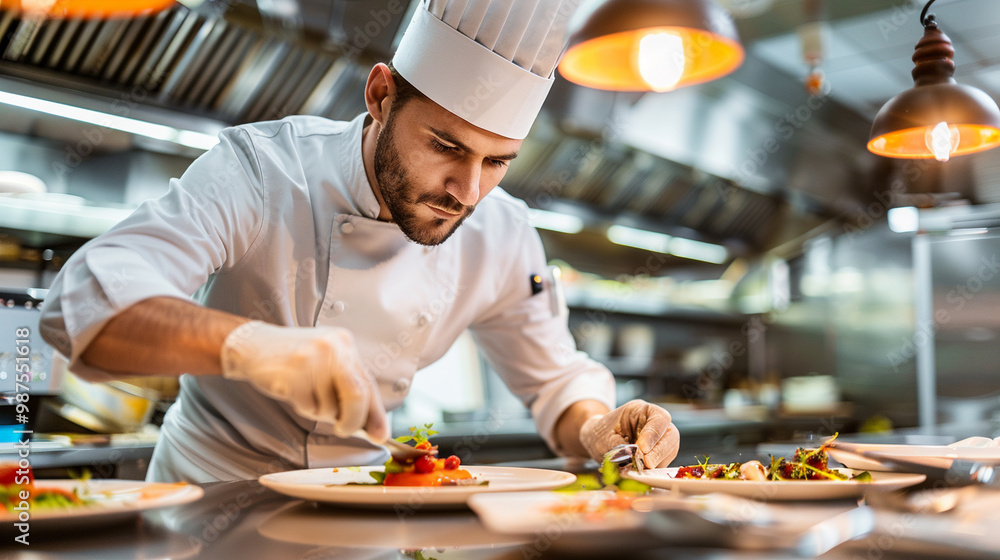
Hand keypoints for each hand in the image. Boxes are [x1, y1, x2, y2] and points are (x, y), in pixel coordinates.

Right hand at [220, 321, 387, 439]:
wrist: (253, 345)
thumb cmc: (294, 360)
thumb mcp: (326, 363)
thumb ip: (349, 389)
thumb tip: (373, 427)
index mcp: (345, 344)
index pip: (369, 384)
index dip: (377, 414)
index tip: (380, 436)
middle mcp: (333, 348)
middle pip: (358, 396)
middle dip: (353, 421)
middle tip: (343, 429)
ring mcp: (313, 360)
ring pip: (330, 407)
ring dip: (319, 411)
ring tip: (305, 392)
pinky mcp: (294, 375)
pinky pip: (308, 408)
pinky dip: (304, 408)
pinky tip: (293, 390)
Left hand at [579, 399, 678, 467]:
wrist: (597, 441)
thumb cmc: (600, 434)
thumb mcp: (604, 438)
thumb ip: (619, 446)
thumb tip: (632, 457)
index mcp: (642, 410)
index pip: (659, 418)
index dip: (653, 434)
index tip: (642, 449)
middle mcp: (654, 423)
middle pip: (671, 435)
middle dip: (659, 452)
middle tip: (645, 464)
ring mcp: (659, 439)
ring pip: (670, 450)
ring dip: (657, 462)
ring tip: (639, 469)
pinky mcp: (658, 455)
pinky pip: (663, 462)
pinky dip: (653, 470)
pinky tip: (640, 472)